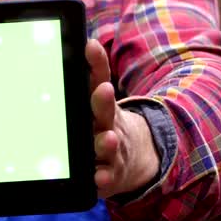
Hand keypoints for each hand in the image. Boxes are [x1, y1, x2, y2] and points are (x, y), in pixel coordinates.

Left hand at [86, 40, 159, 198]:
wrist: (134, 157)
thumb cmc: (104, 123)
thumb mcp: (99, 101)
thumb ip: (91, 74)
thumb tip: (86, 43)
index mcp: (102, 104)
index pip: (99, 78)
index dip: (96, 62)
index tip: (91, 46)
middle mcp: (109, 124)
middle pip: (106, 111)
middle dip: (103, 101)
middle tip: (103, 91)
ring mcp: (112, 150)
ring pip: (109, 145)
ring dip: (108, 142)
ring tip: (109, 138)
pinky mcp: (110, 174)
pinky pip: (107, 177)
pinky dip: (104, 178)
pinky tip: (99, 177)